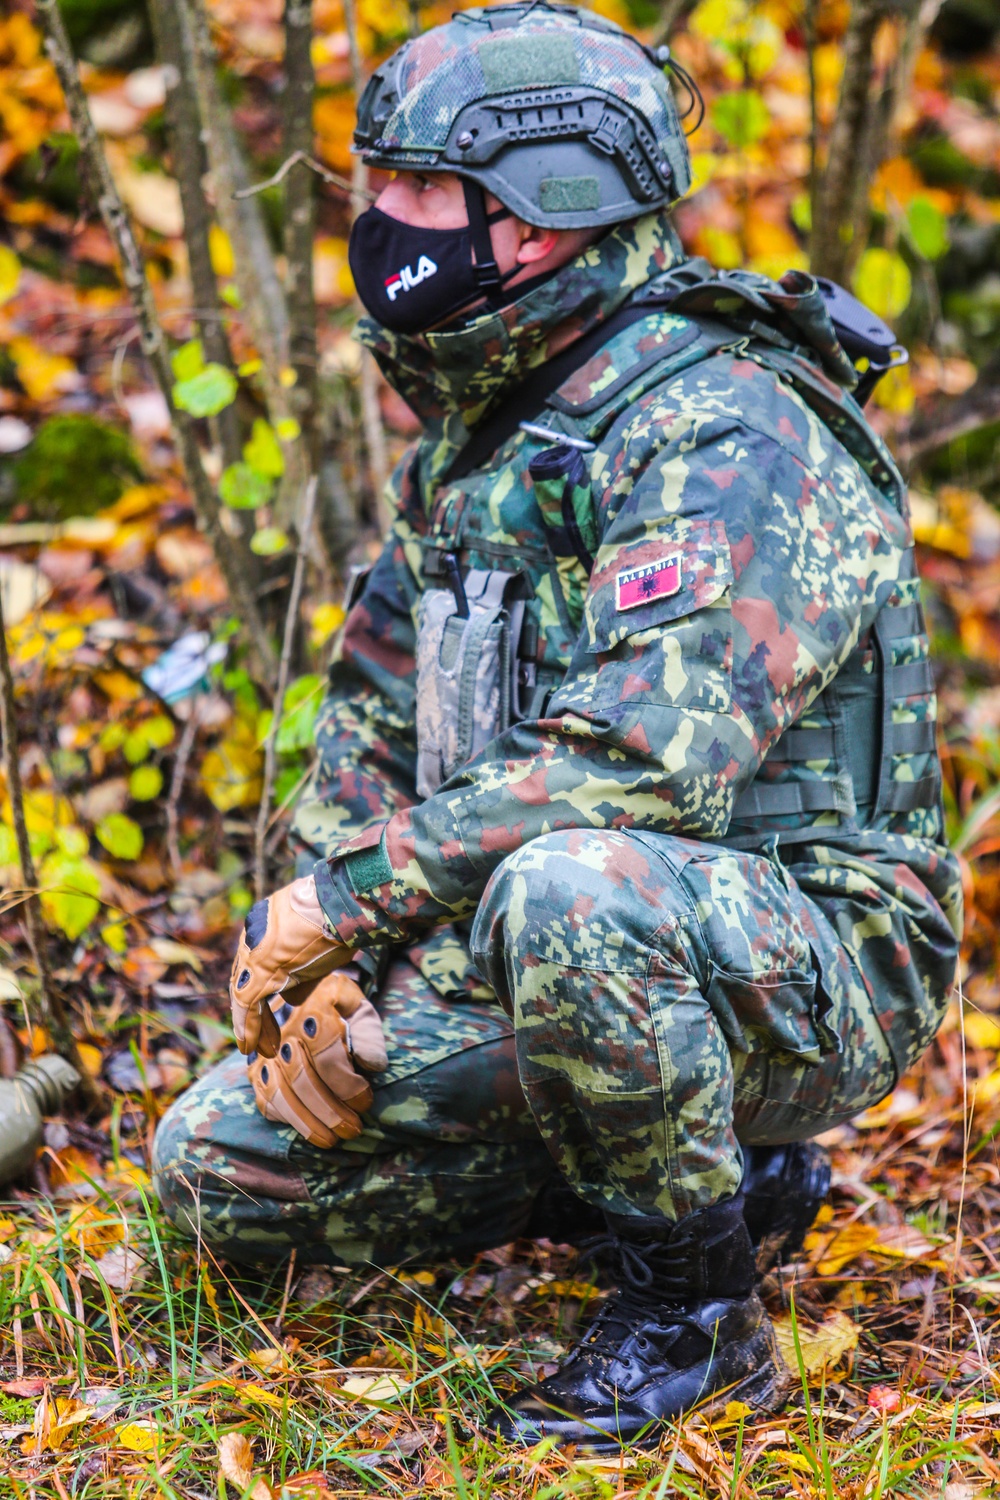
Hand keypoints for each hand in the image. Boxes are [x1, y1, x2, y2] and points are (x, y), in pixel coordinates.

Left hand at [230, 875, 350, 1056]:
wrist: (341, 903)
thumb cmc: (339, 918)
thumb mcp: (316, 940)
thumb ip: (302, 968)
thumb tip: (292, 997)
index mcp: (264, 926)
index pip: (254, 966)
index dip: (259, 993)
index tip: (264, 1014)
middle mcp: (253, 937)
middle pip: (246, 982)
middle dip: (254, 1013)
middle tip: (261, 1039)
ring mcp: (254, 951)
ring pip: (244, 995)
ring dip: (253, 1025)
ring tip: (259, 1049)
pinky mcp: (260, 969)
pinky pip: (247, 1003)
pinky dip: (249, 1027)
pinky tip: (251, 1045)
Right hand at [247, 970, 388, 1145]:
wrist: (297, 993)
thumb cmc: (335, 1005)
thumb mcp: (357, 1007)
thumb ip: (367, 1033)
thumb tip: (372, 1065)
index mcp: (312, 1011)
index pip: (327, 1057)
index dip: (348, 1086)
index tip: (365, 1102)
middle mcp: (283, 1032)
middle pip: (303, 1080)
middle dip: (330, 1112)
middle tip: (353, 1129)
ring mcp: (264, 1052)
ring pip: (281, 1094)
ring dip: (308, 1123)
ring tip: (331, 1139)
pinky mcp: (254, 1069)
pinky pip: (266, 1100)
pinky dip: (287, 1119)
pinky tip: (310, 1128)